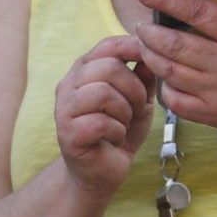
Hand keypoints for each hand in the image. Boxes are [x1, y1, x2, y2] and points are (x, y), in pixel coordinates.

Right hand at [53, 35, 153, 200]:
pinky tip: (114, 138)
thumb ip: (144, 74)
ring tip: (124, 123)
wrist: (102, 171)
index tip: (150, 60)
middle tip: (137, 107)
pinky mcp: (67, 134)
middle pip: (107, 67)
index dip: (133, 48)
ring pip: (102, 92)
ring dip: (125, 110)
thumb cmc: (120, 129)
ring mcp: (63, 110)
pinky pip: (100, 122)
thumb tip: (152, 50)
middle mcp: (68, 86)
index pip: (107, 45)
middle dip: (134, 88)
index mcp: (85, 70)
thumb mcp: (139, 98)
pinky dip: (117, 131)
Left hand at [135, 0, 216, 149]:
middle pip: (176, 43)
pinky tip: (163, 76)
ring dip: (151, 56)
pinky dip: (163, 87)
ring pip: (170, 71)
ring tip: (146, 45)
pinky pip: (175, 100)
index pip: (200, 12)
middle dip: (150, 31)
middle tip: (142, 24)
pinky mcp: (213, 114)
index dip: (169, 0)